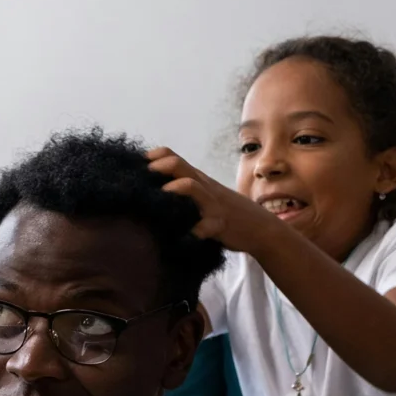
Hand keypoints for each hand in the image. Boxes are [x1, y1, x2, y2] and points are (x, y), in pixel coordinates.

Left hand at [147, 147, 288, 255]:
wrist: (260, 227)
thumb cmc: (227, 212)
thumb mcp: (206, 195)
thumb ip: (185, 191)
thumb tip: (153, 193)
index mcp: (198, 179)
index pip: (173, 156)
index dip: (153, 157)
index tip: (135, 166)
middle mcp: (203, 187)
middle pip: (179, 165)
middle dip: (158, 168)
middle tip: (141, 178)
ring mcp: (211, 204)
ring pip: (191, 187)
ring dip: (172, 190)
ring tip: (159, 199)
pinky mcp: (218, 224)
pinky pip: (204, 227)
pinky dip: (191, 233)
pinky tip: (180, 239)